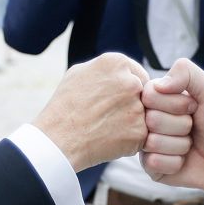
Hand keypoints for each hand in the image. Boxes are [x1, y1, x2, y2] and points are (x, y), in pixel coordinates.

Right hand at [33, 52, 150, 171]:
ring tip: (106, 128)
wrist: (58, 139)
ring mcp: (137, 107)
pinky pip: (142, 136)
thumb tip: (124, 71)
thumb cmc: (65, 106)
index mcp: (118, 63)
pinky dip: (129, 141)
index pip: (139, 75)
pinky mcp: (139, 132)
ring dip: (132, 123)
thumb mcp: (80, 73)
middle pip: (145, 95)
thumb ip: (107, 69)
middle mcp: (132, 82)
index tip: (115, 101)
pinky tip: (109, 140)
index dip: (128, 90)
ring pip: (144, 116)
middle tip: (111, 117)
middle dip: (133, 106)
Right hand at [139, 58, 203, 194]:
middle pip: (151, 119)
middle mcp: (148, 119)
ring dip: (180, 144)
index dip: (176, 104)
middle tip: (192, 128)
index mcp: (158, 98)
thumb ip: (186, 73)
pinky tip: (184, 160)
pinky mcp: (151, 167)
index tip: (193, 107)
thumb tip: (158, 85)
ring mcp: (147, 144)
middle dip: (181, 125)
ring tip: (190, 144)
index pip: (150, 95)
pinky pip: (154, 163)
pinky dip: (175, 162)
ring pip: (152, 142)